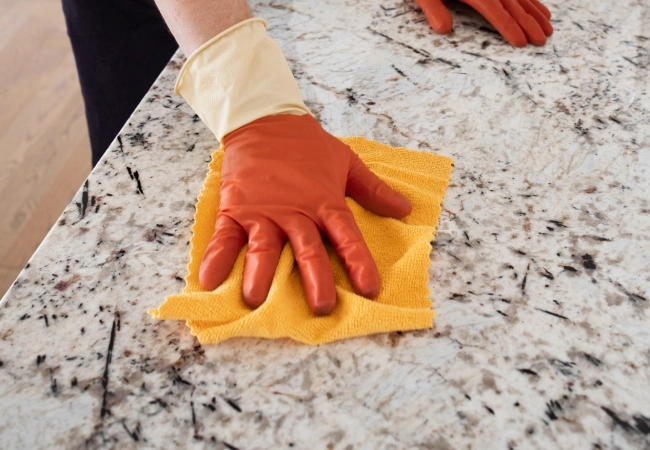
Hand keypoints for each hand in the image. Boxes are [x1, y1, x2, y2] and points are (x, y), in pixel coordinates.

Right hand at [198, 114, 411, 314]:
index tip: (369, 288)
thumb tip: (406, 209)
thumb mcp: (347, 162)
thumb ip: (374, 189)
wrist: (264, 120)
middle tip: (321, 307)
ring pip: (263, 247)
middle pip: (307, 249)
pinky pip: (224, 237)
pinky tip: (210, 281)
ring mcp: (262, 212)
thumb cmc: (308, 145)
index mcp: (324, 201)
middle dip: (315, 278)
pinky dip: (216, 258)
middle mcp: (295, 211)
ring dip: (260, 273)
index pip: (346, 236)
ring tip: (255, 300)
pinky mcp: (235, 209)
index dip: (358, 262)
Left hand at [416, 0, 552, 46]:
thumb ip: (433, 9)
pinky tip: (542, 10)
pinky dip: (531, 0)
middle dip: (529, 23)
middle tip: (542, 40)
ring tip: (549, 29)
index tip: (521, 42)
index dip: (508, 27)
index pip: (494, 11)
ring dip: (535, 13)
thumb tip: (444, 29)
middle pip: (512, 5)